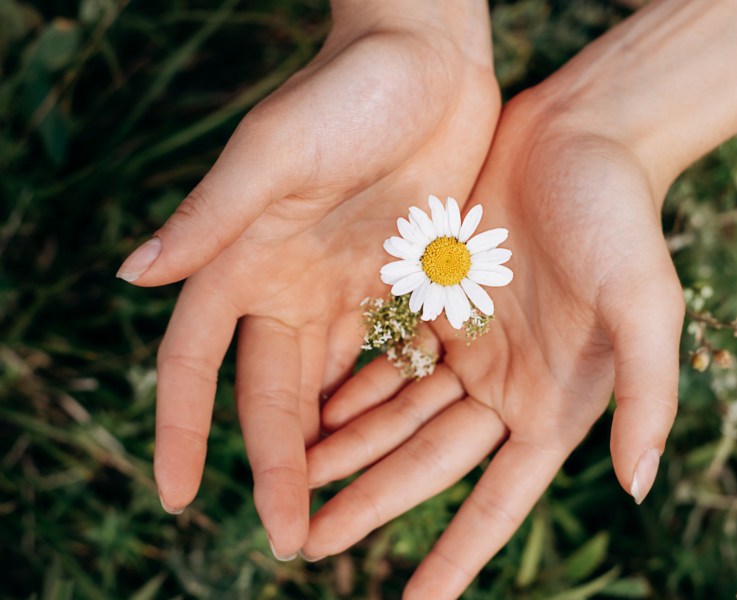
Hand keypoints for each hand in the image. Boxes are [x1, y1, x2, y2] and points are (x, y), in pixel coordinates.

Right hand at [117, 1, 499, 558]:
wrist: (428, 60)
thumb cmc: (346, 91)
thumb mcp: (276, 152)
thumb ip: (211, 216)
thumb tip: (130, 275)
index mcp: (248, 260)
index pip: (198, 363)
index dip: (182, 427)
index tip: (178, 495)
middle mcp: (294, 285)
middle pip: (275, 395)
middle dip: (277, 467)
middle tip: (290, 540)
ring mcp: (353, 288)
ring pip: (334, 390)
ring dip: (333, 452)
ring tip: (339, 517)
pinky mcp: (408, 282)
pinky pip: (393, 359)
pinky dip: (390, 406)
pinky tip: (398, 454)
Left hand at [301, 89, 684, 596]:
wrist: (580, 135)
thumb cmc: (620, 217)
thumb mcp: (643, 304)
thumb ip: (646, 394)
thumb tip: (639, 486)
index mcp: (551, 401)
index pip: (499, 499)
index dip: (458, 554)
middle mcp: (503, 383)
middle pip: (427, 463)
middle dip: (372, 505)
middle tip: (312, 546)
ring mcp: (465, 343)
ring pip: (395, 414)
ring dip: (348, 451)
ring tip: (296, 491)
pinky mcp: (435, 300)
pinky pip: (384, 356)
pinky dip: (350, 388)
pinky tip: (310, 412)